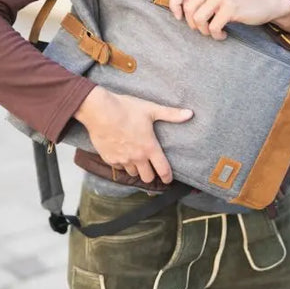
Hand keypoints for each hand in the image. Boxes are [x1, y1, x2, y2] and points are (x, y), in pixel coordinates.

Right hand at [74, 86, 193, 183]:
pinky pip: (118, 167)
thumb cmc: (126, 108)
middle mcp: (137, 157)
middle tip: (151, 168)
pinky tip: (122, 154)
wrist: (99, 110)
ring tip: (137, 161)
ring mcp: (122, 159)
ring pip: (132, 173)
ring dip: (136, 169)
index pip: (162, 170)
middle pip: (147, 178)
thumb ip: (171, 114)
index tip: (169, 180)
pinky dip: (122, 164)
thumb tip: (190, 114)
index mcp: (149, 147)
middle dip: (151, 175)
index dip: (168, 177)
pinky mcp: (109, 158)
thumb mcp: (151, 109)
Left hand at [169, 0, 289, 39]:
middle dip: (192, 24)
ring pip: (198, 19)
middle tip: (204, 29)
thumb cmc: (240, 2)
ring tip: (214, 32)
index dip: (174, 4)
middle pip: (188, 8)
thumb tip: (179, 9)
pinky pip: (213, 27)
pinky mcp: (231, 7)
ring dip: (204, 31)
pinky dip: (217, 35)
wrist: (267, 3)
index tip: (179, 17)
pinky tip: (224, 35)